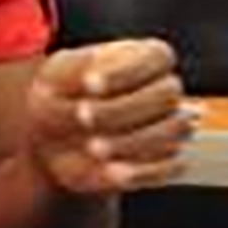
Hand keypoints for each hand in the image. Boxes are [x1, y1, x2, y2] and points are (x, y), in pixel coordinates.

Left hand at [21, 39, 195, 194]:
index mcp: (146, 58)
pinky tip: (112, 171)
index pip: (157, 57)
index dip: (126, 70)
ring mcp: (169, 126)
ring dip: (132, 141)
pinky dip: (143, 170)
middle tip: (81, 116)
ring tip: (92, 147)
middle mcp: (165, 90)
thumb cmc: (61, 93)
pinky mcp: (164, 161)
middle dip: (123, 107)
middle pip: (165, 94)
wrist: (57, 136)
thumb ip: (75, 68)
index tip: (88, 83)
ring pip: (170, 131)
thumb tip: (91, 69)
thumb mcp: (59, 75)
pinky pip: (168, 167)